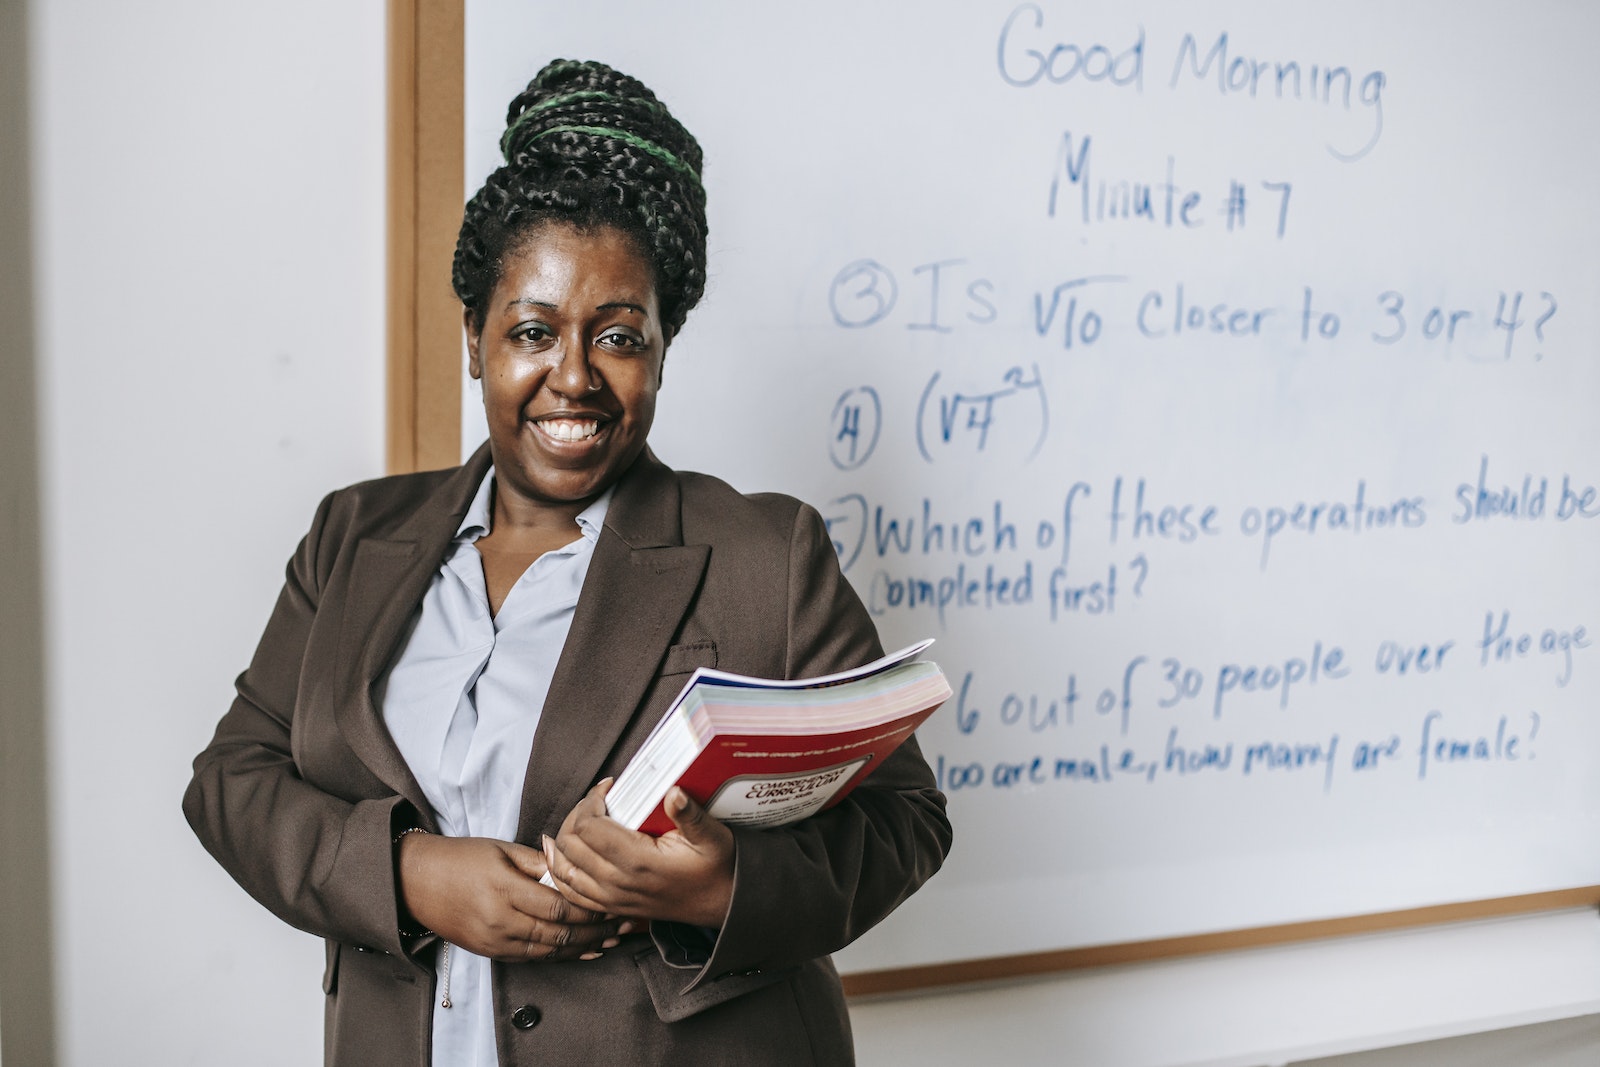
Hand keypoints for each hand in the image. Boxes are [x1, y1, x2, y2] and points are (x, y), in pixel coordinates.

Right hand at [397, 833, 630, 961]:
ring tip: (611, 940)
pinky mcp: (491, 952)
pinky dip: (561, 955)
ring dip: (584, 947)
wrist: (416, 882)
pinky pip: (533, 958)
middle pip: (559, 933)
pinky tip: (583, 951)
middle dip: (596, 931)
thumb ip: (539, 862)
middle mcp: (500, 920)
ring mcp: (494, 941)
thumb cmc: (461, 858)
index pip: (559, 907)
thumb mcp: (502, 849)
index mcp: (504, 889)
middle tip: (624, 924)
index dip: (590, 909)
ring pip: (549, 951)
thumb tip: (573, 867)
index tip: (614, 902)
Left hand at [543, 780, 735, 928]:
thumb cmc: (716, 868)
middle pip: (570, 844)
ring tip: (579, 818)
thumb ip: (690, 814)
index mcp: (639, 862)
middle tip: (596, 800)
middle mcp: (618, 883)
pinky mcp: (610, 907)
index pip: (588, 826)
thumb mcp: (712, 836)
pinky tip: (562, 853)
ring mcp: (611, 899)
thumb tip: (673, 791)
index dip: (591, 800)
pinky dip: (560, 870)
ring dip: (564, 840)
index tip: (607, 786)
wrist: (720, 904)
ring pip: (563, 869)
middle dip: (576, 814)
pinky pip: (570, 892)